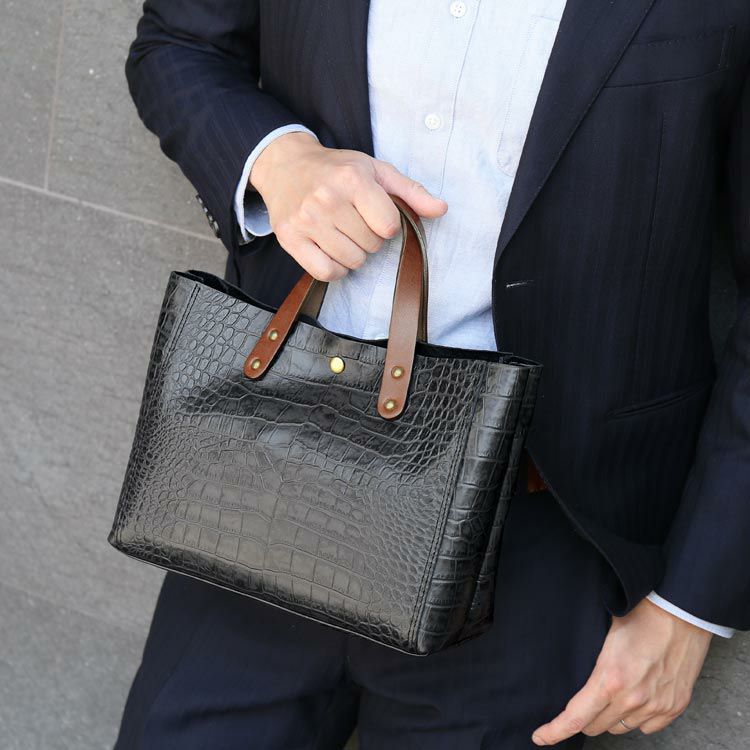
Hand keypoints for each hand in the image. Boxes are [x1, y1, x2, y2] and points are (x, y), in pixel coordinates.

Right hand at [249, 131, 446, 280]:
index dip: (387, 225)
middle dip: (369, 239)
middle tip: (354, 222)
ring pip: (351, 261)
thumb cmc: (337, 170)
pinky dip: (334, 268)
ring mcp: (306, 221)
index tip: (374, 214)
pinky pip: (326, 272)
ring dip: (353, 254)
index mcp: (352, 180)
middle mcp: (327, 200)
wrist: (285, 167)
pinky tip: (331, 251)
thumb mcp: (376, 171)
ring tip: (342, 234)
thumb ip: (411, 191)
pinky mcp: (290, 239)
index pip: (388, 226)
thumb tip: (441, 209)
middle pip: (370, 246)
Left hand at [531, 597, 711, 744]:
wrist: (681, 612)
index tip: (540, 737)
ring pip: (620, 728)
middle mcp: (632, 699)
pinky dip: (636, 718)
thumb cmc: (641, 616)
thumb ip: (593, 665)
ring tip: (615, 691)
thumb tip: (579, 679)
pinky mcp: (674, 707)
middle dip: (584, 717)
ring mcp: (656, 706)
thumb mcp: (605, 636)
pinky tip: (636, 697)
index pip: (575, 717)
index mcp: (610, 678)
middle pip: (595, 726)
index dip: (554, 731)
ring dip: (611, 716)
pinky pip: (646, 727)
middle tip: (584, 700)